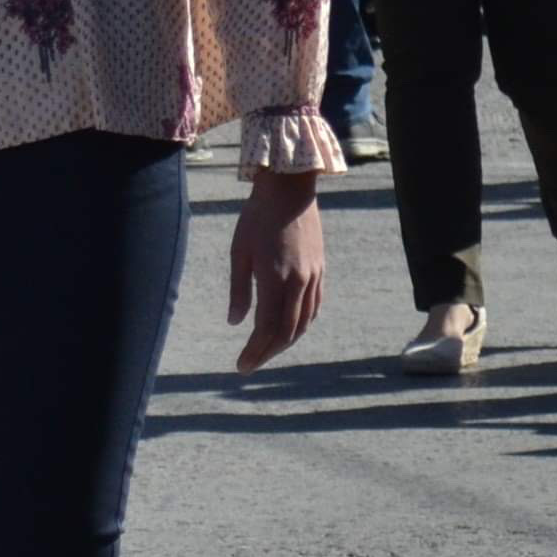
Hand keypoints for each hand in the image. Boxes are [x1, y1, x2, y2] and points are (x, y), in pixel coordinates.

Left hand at [226, 170, 324, 372]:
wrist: (290, 191)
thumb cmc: (256, 218)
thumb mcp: (239, 252)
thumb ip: (239, 290)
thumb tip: (235, 322)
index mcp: (275, 279)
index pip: (267, 329)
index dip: (255, 351)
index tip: (241, 366)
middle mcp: (299, 282)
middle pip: (287, 332)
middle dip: (268, 353)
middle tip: (250, 364)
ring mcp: (313, 277)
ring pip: (304, 323)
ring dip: (285, 342)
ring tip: (266, 350)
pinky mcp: (320, 270)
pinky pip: (314, 307)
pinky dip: (301, 324)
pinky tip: (289, 329)